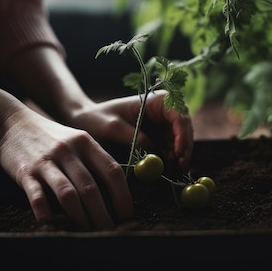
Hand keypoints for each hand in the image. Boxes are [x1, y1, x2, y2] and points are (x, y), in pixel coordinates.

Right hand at [0, 107, 132, 229]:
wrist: (10, 122)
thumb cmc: (50, 136)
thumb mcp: (77, 139)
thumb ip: (95, 159)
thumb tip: (118, 189)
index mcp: (85, 143)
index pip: (112, 170)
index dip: (123, 195)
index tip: (126, 212)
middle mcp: (68, 151)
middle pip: (91, 188)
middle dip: (103, 214)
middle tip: (108, 229)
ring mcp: (46, 162)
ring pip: (68, 195)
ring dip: (81, 217)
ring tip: (88, 231)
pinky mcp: (25, 172)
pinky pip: (37, 196)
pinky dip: (45, 212)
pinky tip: (51, 223)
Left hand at [67, 90, 193, 169]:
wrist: (87, 121)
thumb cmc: (98, 118)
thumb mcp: (113, 128)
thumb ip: (135, 138)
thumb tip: (155, 151)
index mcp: (156, 100)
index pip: (179, 116)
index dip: (182, 134)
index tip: (177, 152)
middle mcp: (165, 110)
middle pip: (185, 129)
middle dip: (185, 147)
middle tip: (181, 166)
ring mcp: (163, 124)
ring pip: (181, 140)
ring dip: (181, 155)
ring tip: (177, 170)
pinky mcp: (159, 137)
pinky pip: (171, 148)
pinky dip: (173, 158)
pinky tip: (171, 169)